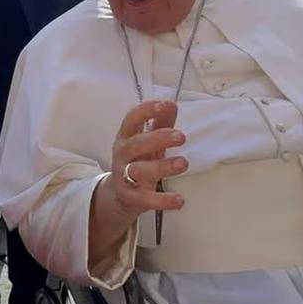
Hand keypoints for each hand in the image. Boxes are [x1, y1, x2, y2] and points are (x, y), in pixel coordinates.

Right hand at [103, 101, 187, 220]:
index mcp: (126, 136)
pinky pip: (146, 199)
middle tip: (181, 136)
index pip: (131, 119)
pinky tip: (180, 200)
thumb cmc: (137, 160)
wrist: (119, 194)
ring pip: (139, 171)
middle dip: (158, 138)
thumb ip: (160, 122)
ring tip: (183, 163)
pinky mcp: (130, 197)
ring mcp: (124, 176)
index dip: (146, 110)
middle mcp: (122, 154)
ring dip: (161, 167)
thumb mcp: (147, 140)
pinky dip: (162, 200)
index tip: (164, 105)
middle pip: (136, 144)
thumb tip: (172, 103)